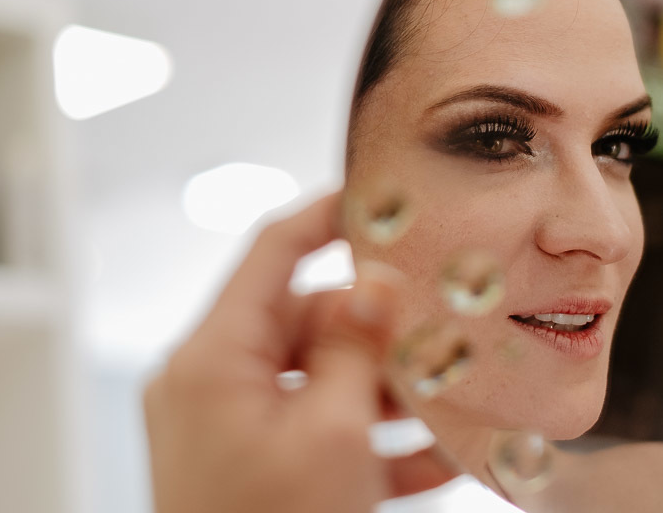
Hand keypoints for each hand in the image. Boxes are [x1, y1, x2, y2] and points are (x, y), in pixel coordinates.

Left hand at [143, 192, 455, 512]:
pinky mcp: (249, 463)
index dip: (328, 215)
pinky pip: (315, 428)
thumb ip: (355, 348)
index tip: (380, 198)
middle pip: (307, 321)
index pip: (272, 250)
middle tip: (442, 336)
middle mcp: (212, 381)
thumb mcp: (331, 436)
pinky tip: (433, 458)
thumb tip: (375, 282)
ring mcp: (229, 425)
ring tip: (450, 403)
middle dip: (380, 334)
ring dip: (386, 393)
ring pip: (320, 379)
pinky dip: (367, 439)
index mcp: (213, 358)